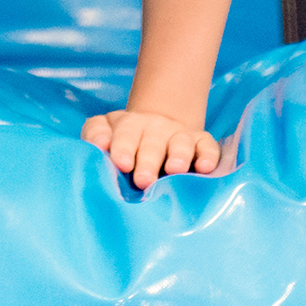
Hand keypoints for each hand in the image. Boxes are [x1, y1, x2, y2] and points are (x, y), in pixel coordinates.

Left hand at [82, 109, 227, 190]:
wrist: (158, 129)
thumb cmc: (126, 143)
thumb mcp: (107, 134)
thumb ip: (97, 136)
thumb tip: (98, 144)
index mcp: (128, 125)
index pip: (122, 132)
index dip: (121, 146)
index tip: (119, 163)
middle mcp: (154, 127)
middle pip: (151, 141)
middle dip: (148, 160)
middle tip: (143, 180)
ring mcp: (179, 135)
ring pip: (180, 142)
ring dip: (178, 155)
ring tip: (174, 170)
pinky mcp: (202, 143)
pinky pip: (207, 147)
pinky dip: (208, 156)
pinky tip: (204, 167)